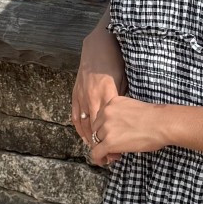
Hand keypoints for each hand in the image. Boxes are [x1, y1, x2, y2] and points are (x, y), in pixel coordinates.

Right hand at [72, 25, 124, 154]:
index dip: (113, 141)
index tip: (119, 153)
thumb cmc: (115, 63)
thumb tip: (126, 118)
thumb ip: (122, 101)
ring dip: (90, 139)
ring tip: (98, 150)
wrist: (98, 46)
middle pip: (96, 128)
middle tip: (110, 157)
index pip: (109, 124)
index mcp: (107, 94)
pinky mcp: (75, 93)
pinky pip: (76, 115)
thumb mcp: (124, 81)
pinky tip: (84, 137)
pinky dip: (79, 128)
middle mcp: (93, 97)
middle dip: (102, 144)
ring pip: (85, 124)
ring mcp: (82, 96)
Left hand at [86, 93, 173, 165]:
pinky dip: (99, 159)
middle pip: (96, 129)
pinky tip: (104, 162)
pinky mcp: (109, 142)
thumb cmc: (154, 118)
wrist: (162, 124)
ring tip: (114, 154)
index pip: (100, 117)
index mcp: (111, 103)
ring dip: (103, 148)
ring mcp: (106, 127)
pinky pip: (96, 153)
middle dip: (103, 138)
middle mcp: (106, 113)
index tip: (113, 135)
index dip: (105, 128)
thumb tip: (118, 128)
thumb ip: (120, 114)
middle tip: (114, 146)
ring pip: (96, 141)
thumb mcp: (132, 108)